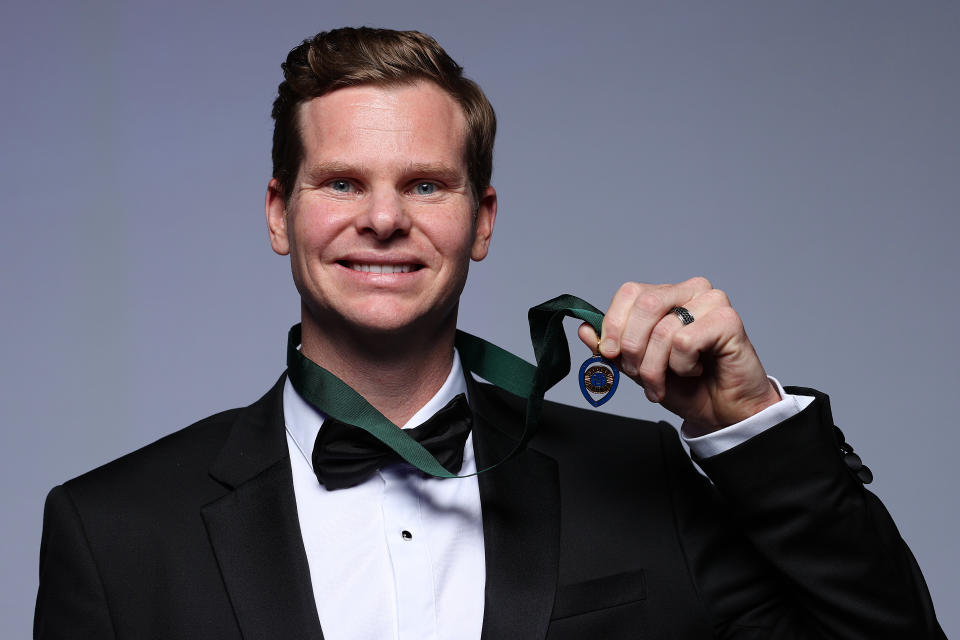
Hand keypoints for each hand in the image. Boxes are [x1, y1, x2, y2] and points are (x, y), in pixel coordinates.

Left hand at [578, 277, 780, 433]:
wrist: (722, 412)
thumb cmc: (687, 386)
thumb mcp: (637, 367)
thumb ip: (612, 348)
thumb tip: (585, 329)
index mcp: (668, 295)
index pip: (629, 292)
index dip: (613, 323)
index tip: (609, 353)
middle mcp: (690, 291)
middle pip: (644, 303)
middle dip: (633, 347)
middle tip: (639, 373)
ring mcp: (711, 301)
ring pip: (662, 328)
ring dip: (655, 366)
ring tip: (665, 381)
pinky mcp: (728, 319)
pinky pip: (684, 341)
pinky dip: (682, 365)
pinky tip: (695, 369)